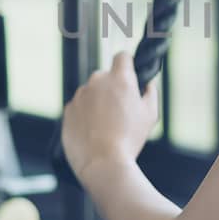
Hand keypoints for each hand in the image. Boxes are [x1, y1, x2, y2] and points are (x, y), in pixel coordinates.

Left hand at [60, 52, 159, 183]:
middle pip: (105, 77)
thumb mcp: (150, 115)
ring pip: (90, 93)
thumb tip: (147, 84)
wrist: (102, 163)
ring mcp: (80, 96)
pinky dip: (85, 115)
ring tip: (106, 127)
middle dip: (111, 88)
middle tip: (120, 111)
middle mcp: (97, 82)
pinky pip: (78, 107)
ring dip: (97, 103)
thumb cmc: (129, 139)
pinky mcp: (68, 110)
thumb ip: (150, 92)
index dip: (127, 64)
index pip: (122, 56)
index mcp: (119, 79)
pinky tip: (94, 133)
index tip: (129, 75)